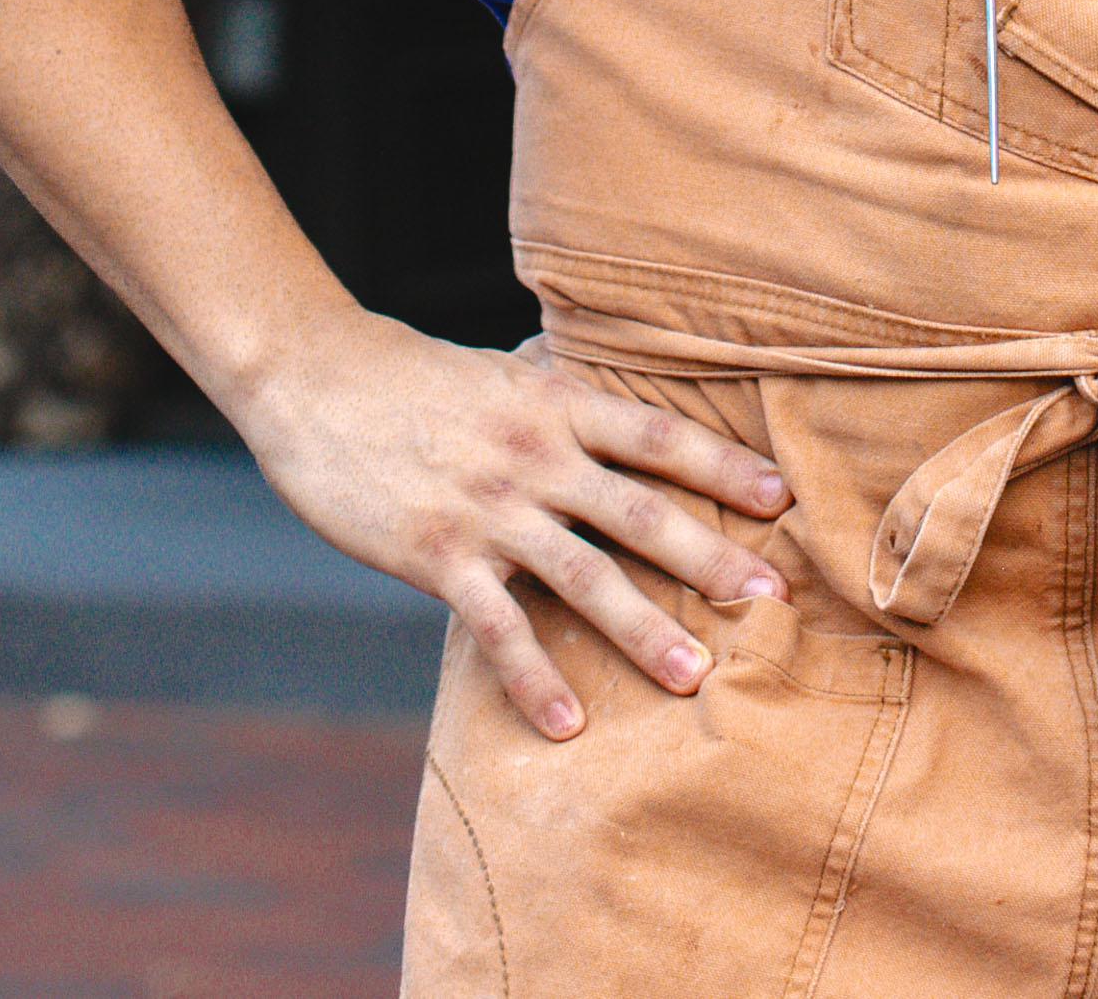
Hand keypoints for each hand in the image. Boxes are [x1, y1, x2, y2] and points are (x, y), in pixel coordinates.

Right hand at [238, 307, 789, 740]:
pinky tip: (569, 724)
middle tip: (773, 600)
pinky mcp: (436, 553)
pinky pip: (497, 626)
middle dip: (712, 557)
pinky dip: (534, 679)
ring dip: (642, 628)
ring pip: (583, 573)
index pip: (658, 435)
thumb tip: (618, 403)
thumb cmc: (414, 377)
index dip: (723, 465)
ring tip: (693, 678)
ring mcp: (488, 506)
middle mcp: (536, 452)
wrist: (316, 378)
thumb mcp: (503, 372)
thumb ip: (560, 394)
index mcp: (557, 400)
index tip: (782, 497)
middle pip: (641, 509)